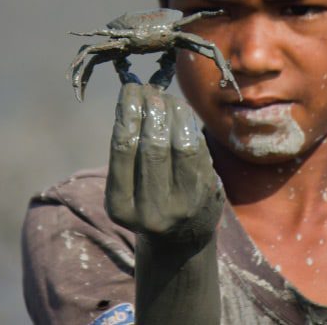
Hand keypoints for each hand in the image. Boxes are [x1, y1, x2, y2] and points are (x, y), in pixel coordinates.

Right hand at [105, 83, 222, 323]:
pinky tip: (183, 113)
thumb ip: (131, 148)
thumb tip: (137, 93)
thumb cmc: (148, 198)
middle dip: (152, 109)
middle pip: (152, 145)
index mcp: (120, 206)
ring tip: (167, 97)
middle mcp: (150, 210)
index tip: (130, 88)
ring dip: (174, 113)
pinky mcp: (206, 195)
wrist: (182, 238)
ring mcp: (182, 205)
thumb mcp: (130, 185)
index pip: (124, 148)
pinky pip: (199, 151)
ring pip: (180, 145)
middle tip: (150, 88)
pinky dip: (190, 127)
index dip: (127, 112)